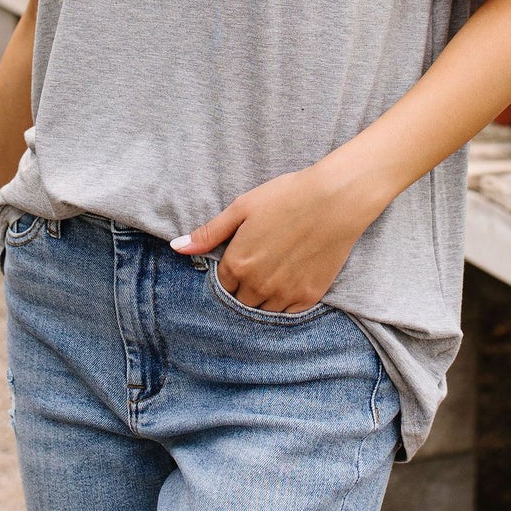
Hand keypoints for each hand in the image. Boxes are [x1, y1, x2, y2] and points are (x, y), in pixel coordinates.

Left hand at [170, 160, 375, 313]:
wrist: (334, 200)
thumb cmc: (286, 197)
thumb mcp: (241, 208)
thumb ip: (209, 233)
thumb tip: (177, 248)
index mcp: (237, 265)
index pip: (221, 285)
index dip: (230, 272)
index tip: (241, 258)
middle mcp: (257, 286)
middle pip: (240, 301)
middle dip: (244, 287)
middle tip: (260, 264)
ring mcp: (284, 295)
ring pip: (263, 310)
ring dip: (264, 298)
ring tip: (276, 271)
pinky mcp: (308, 297)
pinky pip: (288, 313)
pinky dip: (286, 302)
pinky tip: (292, 278)